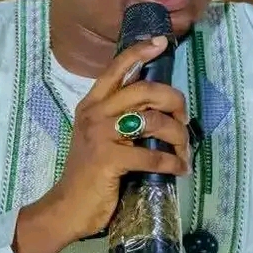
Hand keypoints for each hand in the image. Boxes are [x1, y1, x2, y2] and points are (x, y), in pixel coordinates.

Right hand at [56, 35, 189, 240]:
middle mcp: (94, 114)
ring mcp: (100, 135)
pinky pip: (151, 156)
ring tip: (184, 150)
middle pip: (144, 90)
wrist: (67, 208)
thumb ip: (120, 118)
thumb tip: (159, 108)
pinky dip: (172, 163)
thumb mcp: (100, 137)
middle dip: (174, 101)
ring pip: (153, 121)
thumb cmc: (90, 174)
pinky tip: (179, 169)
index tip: (161, 43)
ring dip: (178, 136)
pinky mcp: (108, 159)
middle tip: (184, 119)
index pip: (116, 69)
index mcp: (92, 104)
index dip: (140, 52)